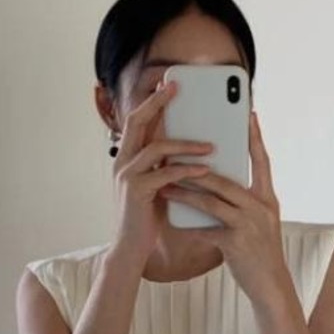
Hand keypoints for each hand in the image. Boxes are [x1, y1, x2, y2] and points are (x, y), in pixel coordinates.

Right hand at [107, 78, 216, 267]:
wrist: (131, 249)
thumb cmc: (146, 216)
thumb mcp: (155, 184)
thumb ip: (163, 165)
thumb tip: (189, 146)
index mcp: (126, 157)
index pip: (137, 121)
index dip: (150, 101)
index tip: (167, 84)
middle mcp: (122, 161)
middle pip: (137, 122)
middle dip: (157, 102)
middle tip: (177, 88)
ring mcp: (127, 176)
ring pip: (156, 147)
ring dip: (186, 143)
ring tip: (211, 146)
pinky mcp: (137, 192)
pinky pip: (166, 173)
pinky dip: (187, 169)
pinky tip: (206, 169)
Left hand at [185, 103, 289, 311]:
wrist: (271, 286)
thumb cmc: (261, 251)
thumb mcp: (261, 220)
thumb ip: (245, 199)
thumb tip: (220, 179)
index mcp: (267, 197)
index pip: (262, 160)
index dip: (255, 137)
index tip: (248, 114)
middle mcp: (260, 207)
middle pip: (225, 179)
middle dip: (197, 167)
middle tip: (176, 152)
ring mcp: (248, 225)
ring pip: (211, 201)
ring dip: (185, 192)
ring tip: (165, 184)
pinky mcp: (235, 243)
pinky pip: (206, 228)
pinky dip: (189, 223)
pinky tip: (174, 218)